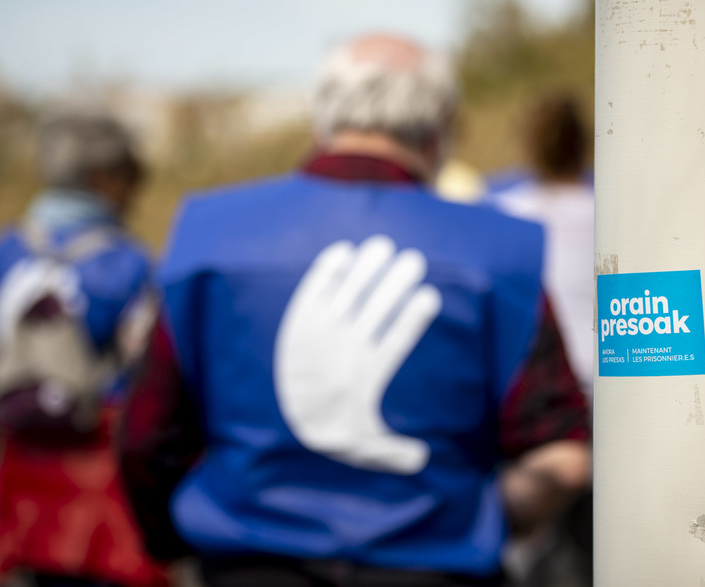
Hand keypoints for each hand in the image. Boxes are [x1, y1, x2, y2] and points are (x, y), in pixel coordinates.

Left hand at [274, 235, 441, 474]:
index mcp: (364, 377)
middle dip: (395, 283)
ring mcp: (319, 334)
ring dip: (366, 268)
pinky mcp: (299, 323)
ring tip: (383, 246)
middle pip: (375, 310)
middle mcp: (343, 351)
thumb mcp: (361, 447)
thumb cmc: (327, 430)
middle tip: (415, 259)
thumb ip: (392, 453)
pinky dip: (327, 271)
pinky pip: (314, 292)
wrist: (272, 420)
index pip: (395, 341)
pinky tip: (343, 251)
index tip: (430, 296)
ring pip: (347, 294)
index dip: (413, 318)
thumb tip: (422, 460)